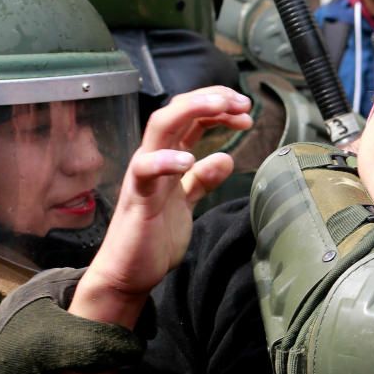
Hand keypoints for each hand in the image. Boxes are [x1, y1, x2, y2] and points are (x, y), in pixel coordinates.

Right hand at [72, 87, 252, 326]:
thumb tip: (226, 157)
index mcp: (166, 158)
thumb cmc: (153, 238)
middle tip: (242, 103)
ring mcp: (143, 175)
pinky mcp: (137, 199)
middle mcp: (153, 159)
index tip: (246, 111)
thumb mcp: (186, 204)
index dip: (218, 107)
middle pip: (177, 111)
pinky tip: (188, 159)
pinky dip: (165, 161)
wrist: (127, 274)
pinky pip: (145, 171)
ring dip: (191, 111)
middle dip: (210, 99)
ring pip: (161, 127)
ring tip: (220, 107)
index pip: (191, 118)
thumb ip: (202, 180)